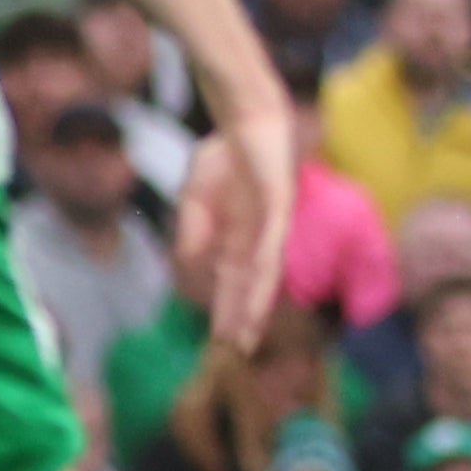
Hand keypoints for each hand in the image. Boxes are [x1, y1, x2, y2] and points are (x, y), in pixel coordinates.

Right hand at [176, 109, 298, 353]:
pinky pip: (271, 238)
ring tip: (247, 330)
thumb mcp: (196, 197)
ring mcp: (272, 224)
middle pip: (250, 286)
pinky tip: (256, 283)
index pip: (232, 283)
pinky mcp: (280, 204)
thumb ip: (193, 228)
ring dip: (255, 301)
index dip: (225, 309)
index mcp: (238, 239)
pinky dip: (263, 261)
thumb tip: (190, 259)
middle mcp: (259, 238)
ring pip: (264, 271)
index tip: (218, 340)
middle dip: (242, 317)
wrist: (247, 119)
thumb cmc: (224, 156)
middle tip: (236, 351)